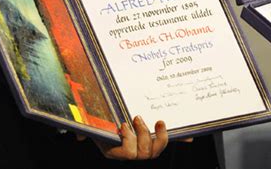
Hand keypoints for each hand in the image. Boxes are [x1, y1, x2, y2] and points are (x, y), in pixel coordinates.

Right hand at [75, 120, 193, 146]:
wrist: (104, 117)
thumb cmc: (96, 120)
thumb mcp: (89, 124)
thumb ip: (84, 130)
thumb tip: (80, 135)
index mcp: (115, 149)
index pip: (127, 153)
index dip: (129, 141)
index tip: (123, 124)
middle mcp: (131, 151)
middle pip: (144, 153)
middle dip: (143, 135)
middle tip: (137, 117)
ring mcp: (144, 146)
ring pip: (156, 150)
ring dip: (159, 137)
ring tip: (157, 121)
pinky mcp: (154, 138)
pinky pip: (167, 141)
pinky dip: (180, 138)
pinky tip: (191, 136)